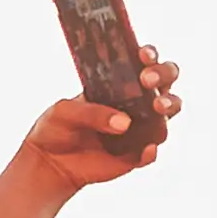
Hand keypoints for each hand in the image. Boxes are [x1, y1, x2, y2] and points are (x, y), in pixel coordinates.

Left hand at [20, 69, 175, 188]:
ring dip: (168, 106)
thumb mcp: (65, 112)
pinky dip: (151, 151)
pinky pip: (150, 153)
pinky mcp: (134, 155)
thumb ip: (92, 113)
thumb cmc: (57, 127)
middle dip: (163, 74)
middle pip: (166, 82)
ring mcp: (139, 128)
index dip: (149, 55)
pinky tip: (147, 149)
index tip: (142, 55)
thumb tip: (125, 122)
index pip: (144, 62)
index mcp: (118, 83)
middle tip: (147, 80)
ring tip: (156, 107)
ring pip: (167, 114)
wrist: (47, 162)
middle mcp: (135, 102)